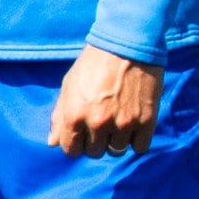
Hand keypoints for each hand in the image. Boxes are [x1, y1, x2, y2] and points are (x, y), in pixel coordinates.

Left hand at [47, 47, 165, 157]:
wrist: (126, 46)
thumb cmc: (92, 64)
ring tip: (117, 121)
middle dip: (95, 141)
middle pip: (95, 152)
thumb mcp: (68, 86)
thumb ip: (59, 116)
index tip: (81, 135)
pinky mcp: (146, 121)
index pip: (71, 150)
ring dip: (116, 140)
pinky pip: (139, 147)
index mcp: (74, 115)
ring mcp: (123, 124)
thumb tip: (52, 143)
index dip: (76, 143)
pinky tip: (132, 124)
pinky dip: (135, 140)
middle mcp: (97, 123)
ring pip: (117, 150)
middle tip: (101, 124)